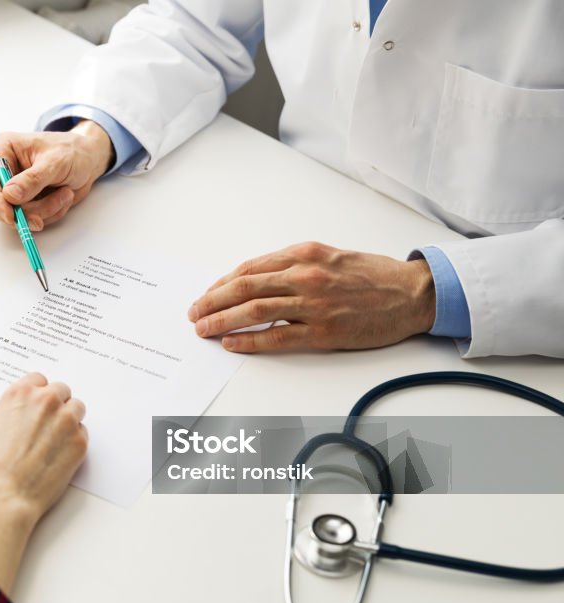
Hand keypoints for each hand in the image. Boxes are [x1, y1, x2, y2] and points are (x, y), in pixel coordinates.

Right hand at [0, 120, 113, 230]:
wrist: (88, 160)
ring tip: (65, 193)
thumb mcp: (55, 162)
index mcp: (3, 149)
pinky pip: (32, 219)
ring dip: (45, 210)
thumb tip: (10, 195)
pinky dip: (51, 213)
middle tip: (43, 215)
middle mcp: (4, 170)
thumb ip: (33, 179)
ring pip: (17, 215)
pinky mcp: (26, 203)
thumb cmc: (71, 151)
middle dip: (25, 211)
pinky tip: (63, 196)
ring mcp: (14, 189)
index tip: (11, 216)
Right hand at [0, 372, 87, 524]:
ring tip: (56, 440)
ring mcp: (66, 420)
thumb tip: (22, 413)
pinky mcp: (79, 442)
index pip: (40, 380)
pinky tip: (59, 455)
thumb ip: (12, 411)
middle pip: (62, 391)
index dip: (39, 394)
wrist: (2, 494)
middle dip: (56, 405)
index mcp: (21, 394)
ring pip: (77, 408)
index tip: (39, 405)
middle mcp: (46, 401)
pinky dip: (74, 441)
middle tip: (49, 424)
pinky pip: (83, 433)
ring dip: (69, 419)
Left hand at [187, 242, 435, 352]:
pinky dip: (249, 341)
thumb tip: (256, 280)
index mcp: (304, 253)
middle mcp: (305, 275)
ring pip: (253, 311)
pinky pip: (276, 337)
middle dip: (211, 302)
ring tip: (203, 330)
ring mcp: (313, 304)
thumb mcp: (329, 256)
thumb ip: (293, 265)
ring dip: (221, 321)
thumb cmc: (372, 275)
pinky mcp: (324, 331)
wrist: (412, 293)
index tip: (206, 295)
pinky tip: (232, 344)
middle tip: (194, 313)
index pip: (249, 269)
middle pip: (243, 288)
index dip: (221, 283)